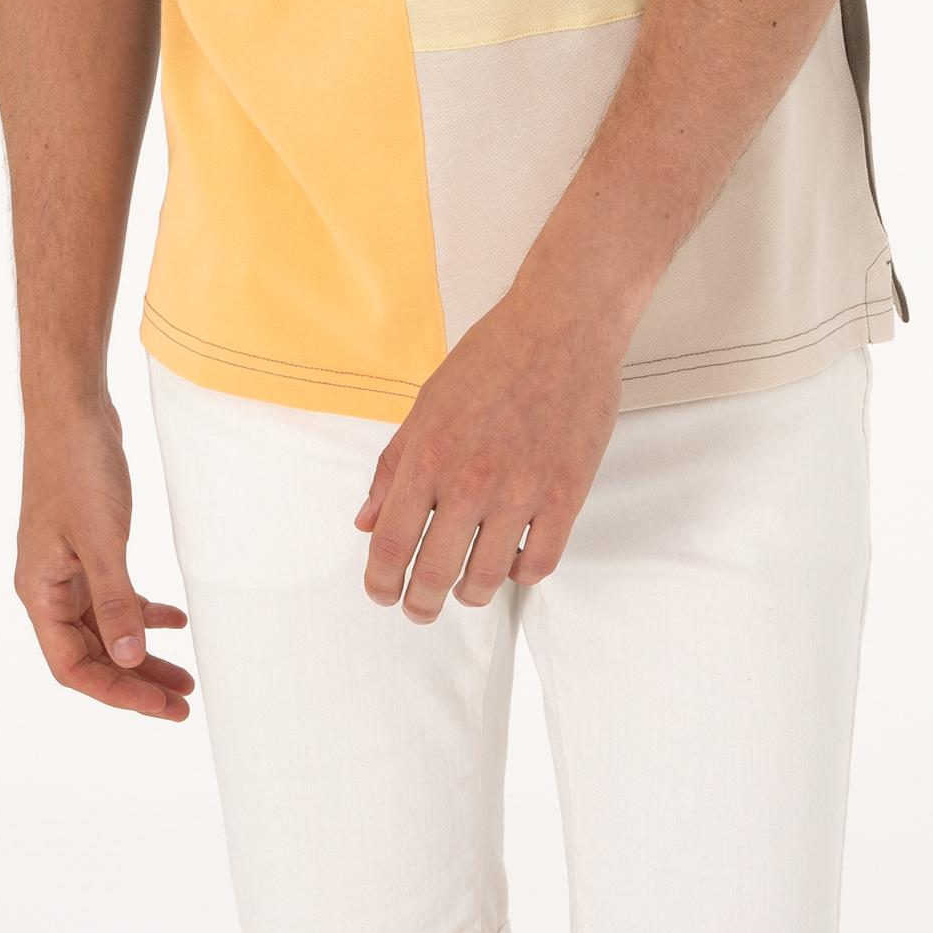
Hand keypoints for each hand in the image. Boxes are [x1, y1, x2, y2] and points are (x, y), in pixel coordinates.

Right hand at [15, 399, 193, 716]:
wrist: (71, 408)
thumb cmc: (76, 467)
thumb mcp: (101, 538)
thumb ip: (115, 600)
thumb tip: (128, 660)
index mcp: (39, 593)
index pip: (74, 666)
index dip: (117, 692)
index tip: (161, 707)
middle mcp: (49, 588)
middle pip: (92, 654)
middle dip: (135, 681)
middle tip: (182, 702)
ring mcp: (68, 567)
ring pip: (107, 628)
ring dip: (142, 652)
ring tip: (186, 675)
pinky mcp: (89, 546)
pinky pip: (115, 594)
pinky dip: (143, 610)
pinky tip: (176, 619)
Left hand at [352, 285, 626, 621]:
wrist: (563, 324)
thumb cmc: (495, 355)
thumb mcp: (427, 402)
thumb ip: (393, 465)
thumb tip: (367, 521)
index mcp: (428, 454)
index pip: (391, 544)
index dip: (380, 583)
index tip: (382, 593)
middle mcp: (470, 478)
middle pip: (433, 573)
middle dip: (419, 603)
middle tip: (420, 607)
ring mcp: (521, 489)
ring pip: (486, 579)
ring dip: (469, 594)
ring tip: (466, 587)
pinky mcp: (565, 494)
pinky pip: (538, 563)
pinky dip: (519, 573)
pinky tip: (512, 560)